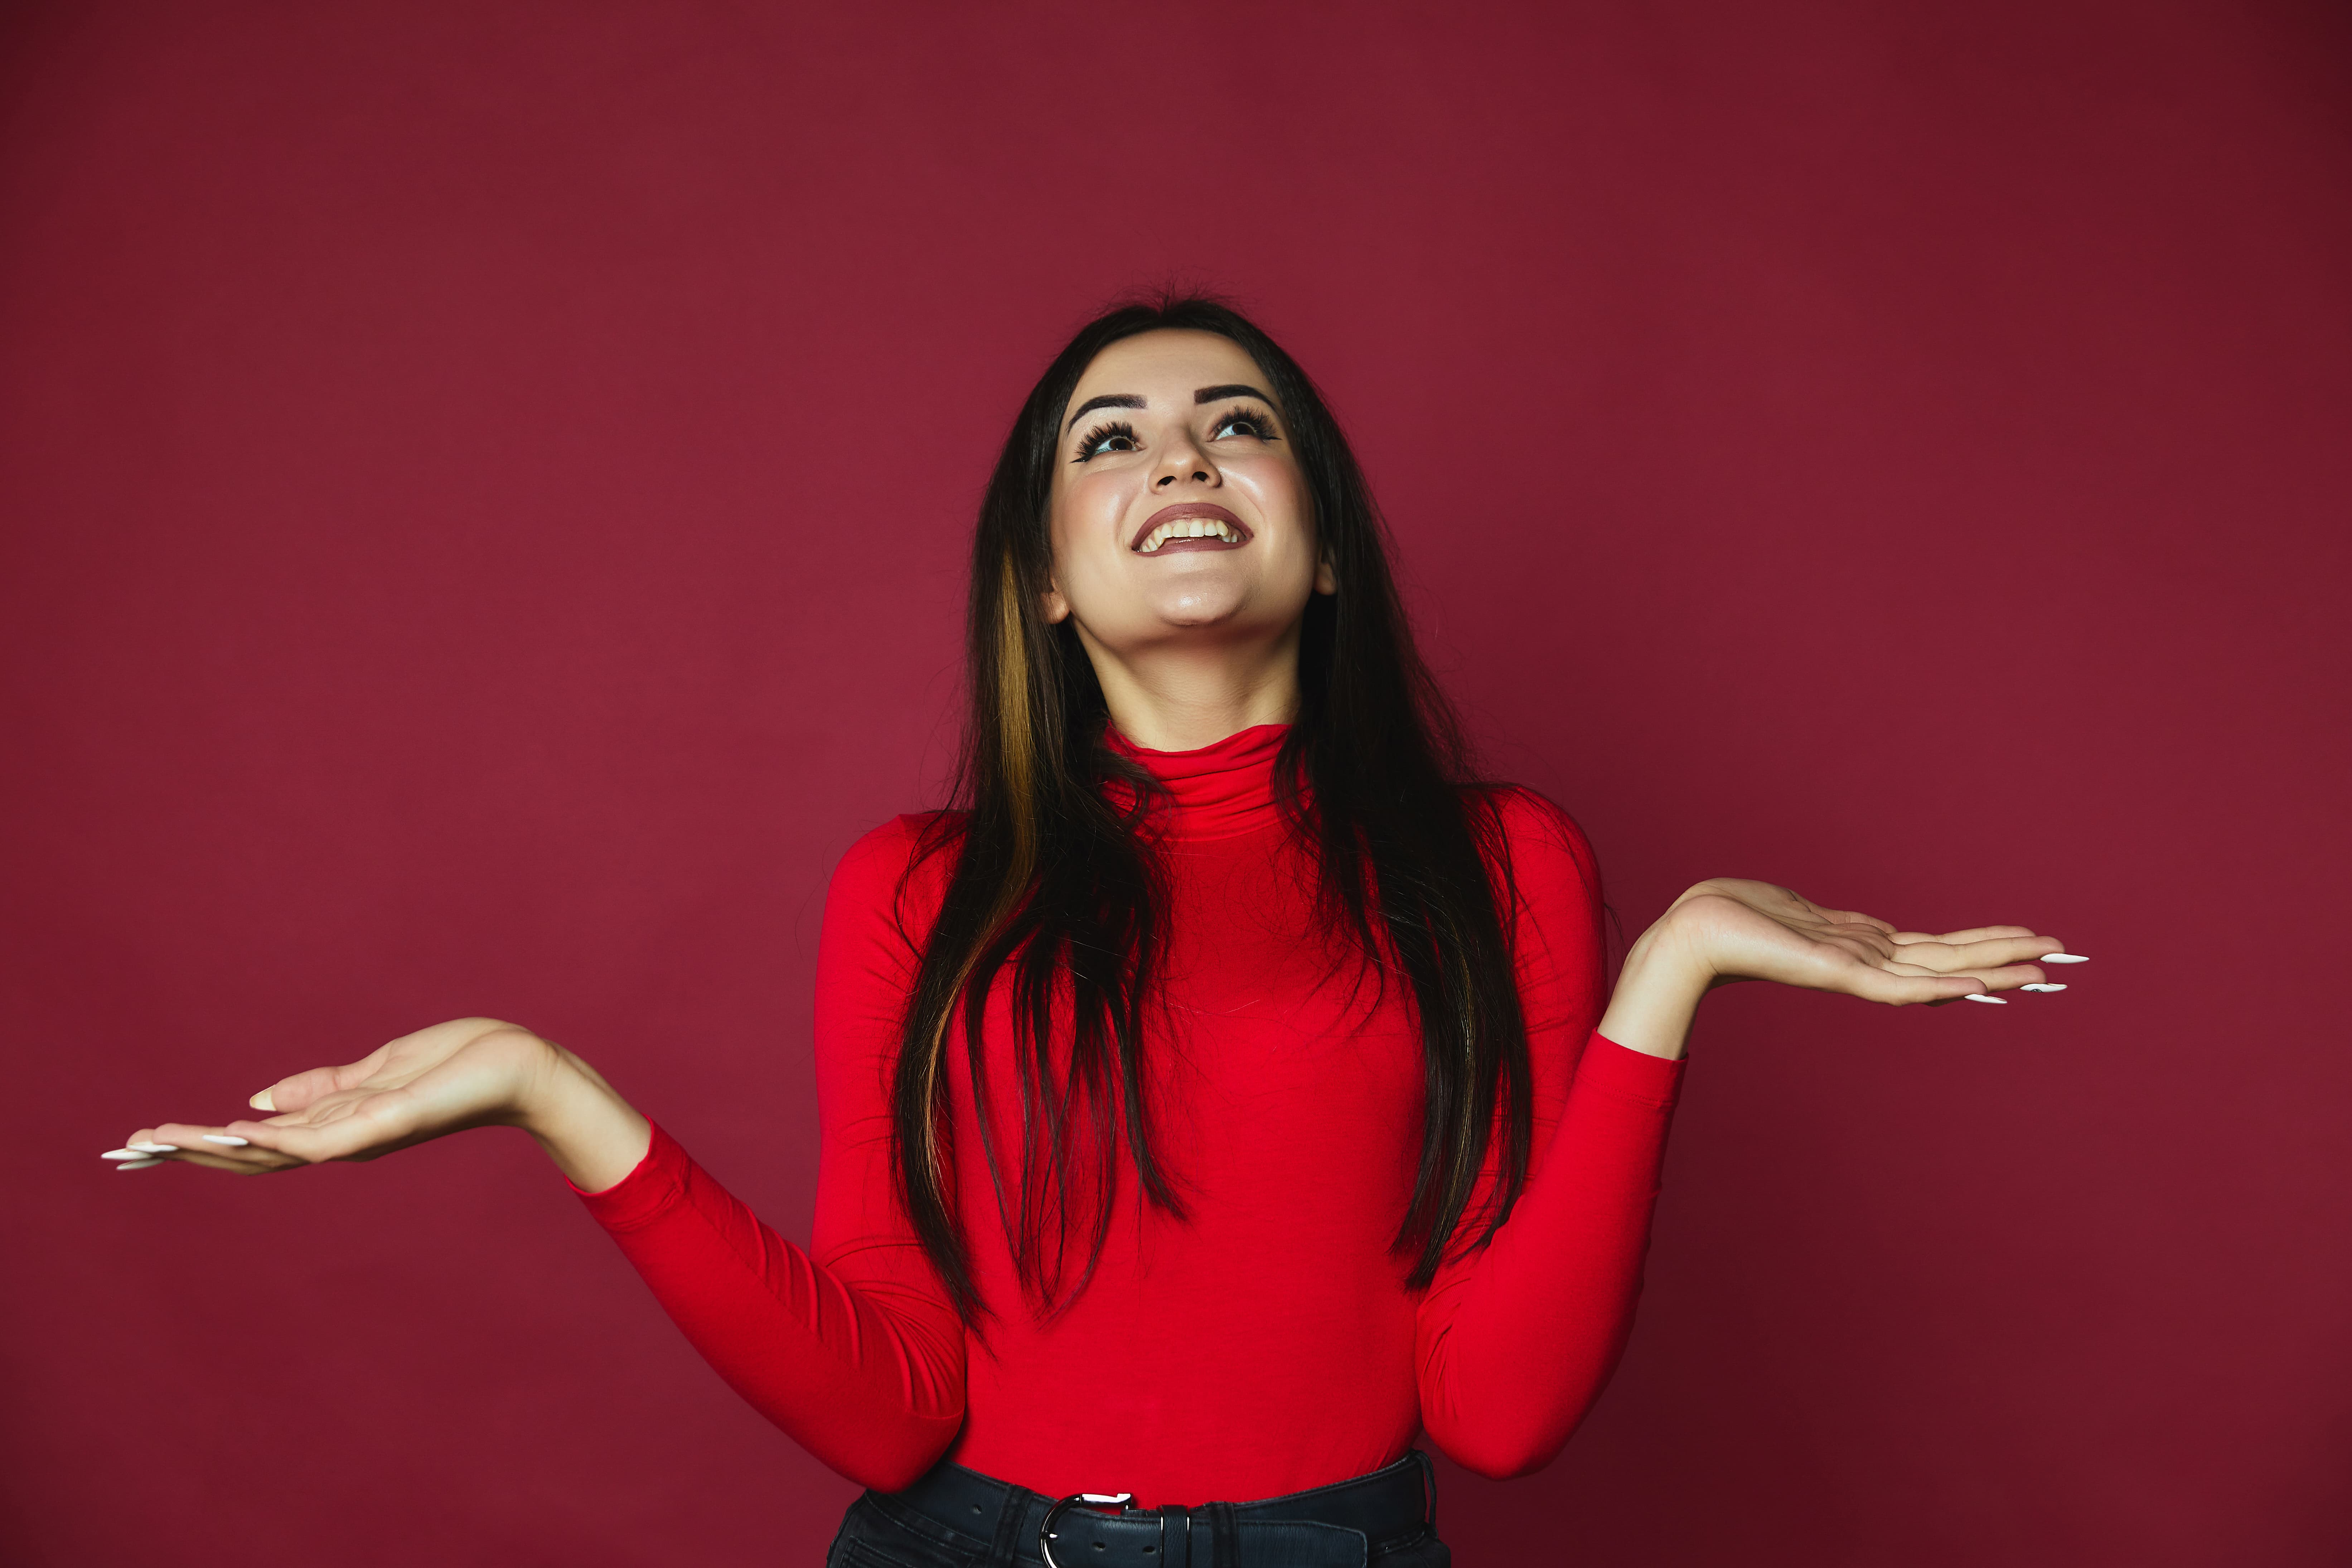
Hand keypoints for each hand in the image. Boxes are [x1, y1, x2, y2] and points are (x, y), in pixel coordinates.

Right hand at [102, 1017, 650, 1189]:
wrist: (515, 1064)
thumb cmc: (456, 1064)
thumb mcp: (374, 1072)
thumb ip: (320, 1089)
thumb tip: (258, 1103)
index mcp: (338, 1126)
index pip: (257, 1142)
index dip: (201, 1143)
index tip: (148, 1141)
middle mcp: (343, 1140)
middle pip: (253, 1154)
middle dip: (191, 1152)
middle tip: (130, 1149)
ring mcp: (363, 1136)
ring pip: (276, 1150)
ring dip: (218, 1147)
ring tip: (162, 1141)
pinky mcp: (386, 1122)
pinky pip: (323, 1137)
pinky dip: (279, 1138)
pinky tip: (240, 1131)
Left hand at [1600, 879, 2081, 1059]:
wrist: (1698, 930)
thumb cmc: (1742, 916)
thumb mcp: (1810, 918)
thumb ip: (1846, 930)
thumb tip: (1873, 931)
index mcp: (1865, 946)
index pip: (1940, 948)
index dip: (1988, 945)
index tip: (2034, 945)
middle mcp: (1870, 961)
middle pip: (1954, 959)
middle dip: (2009, 957)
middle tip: (2065, 959)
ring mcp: (1857, 969)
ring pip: (1939, 971)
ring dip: (1991, 969)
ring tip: (2042, 970)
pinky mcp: (1838, 973)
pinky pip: (1901, 983)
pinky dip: (1940, 984)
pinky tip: (1976, 984)